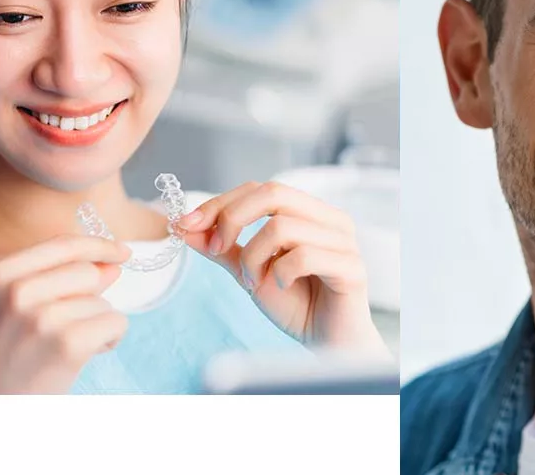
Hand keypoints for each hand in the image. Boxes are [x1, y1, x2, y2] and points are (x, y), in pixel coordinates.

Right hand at [0, 234, 132, 393]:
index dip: (99, 246)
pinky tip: (82, 356)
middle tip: (66, 328)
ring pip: (102, 301)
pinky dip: (109, 340)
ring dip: (96, 324)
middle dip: (91, 298)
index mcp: (0, 274)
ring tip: (65, 348)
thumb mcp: (18, 308)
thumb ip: (62, 279)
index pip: (64, 244)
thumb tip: (112, 262)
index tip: (121, 252)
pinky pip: (115, 322)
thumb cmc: (9, 356)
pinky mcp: (68, 343)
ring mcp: (41, 317)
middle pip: (88, 272)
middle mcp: (17, 291)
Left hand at [178, 181, 389, 358]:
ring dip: (254, 257)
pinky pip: (304, 256)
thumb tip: (183, 225)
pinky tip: (281, 288)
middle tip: (216, 250)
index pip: (260, 189)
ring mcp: (344, 242)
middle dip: (232, 218)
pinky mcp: (351, 268)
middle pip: (273, 193)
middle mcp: (330, 220)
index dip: (221, 203)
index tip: (187, 225)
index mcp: (310, 212)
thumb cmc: (296, 305)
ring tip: (254, 282)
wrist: (327, 345)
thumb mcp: (249, 272)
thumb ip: (222, 248)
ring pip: (282, 227)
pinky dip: (280, 273)